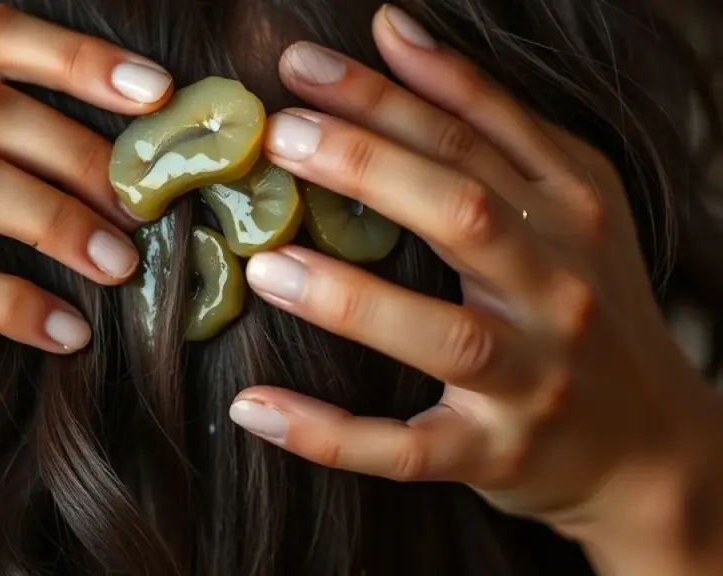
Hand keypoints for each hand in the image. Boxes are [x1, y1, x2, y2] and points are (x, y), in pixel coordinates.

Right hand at [0, 5, 172, 431]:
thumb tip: (168, 146)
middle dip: (80, 155)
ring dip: (61, 222)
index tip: (158, 92)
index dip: (76, 56)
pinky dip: (24, 305)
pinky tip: (72, 333)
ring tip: (122, 266)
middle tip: (145, 205)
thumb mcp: (13, 200)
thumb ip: (55, 158)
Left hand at [229, 4, 721, 539]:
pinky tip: (252, 406)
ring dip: (350, 298)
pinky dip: (328, 434)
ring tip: (265, 263)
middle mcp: (556, 292)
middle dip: (369, 168)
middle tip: (280, 137)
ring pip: (442, 335)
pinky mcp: (494, 455)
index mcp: (570, 216)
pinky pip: (405, 449)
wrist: (650, 447)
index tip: (303, 67)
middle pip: (464, 214)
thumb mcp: (567, 202)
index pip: (472, 138)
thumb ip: (489, 117)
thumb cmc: (589, 307)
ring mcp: (529, 380)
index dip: (384, 96)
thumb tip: (397, 29)